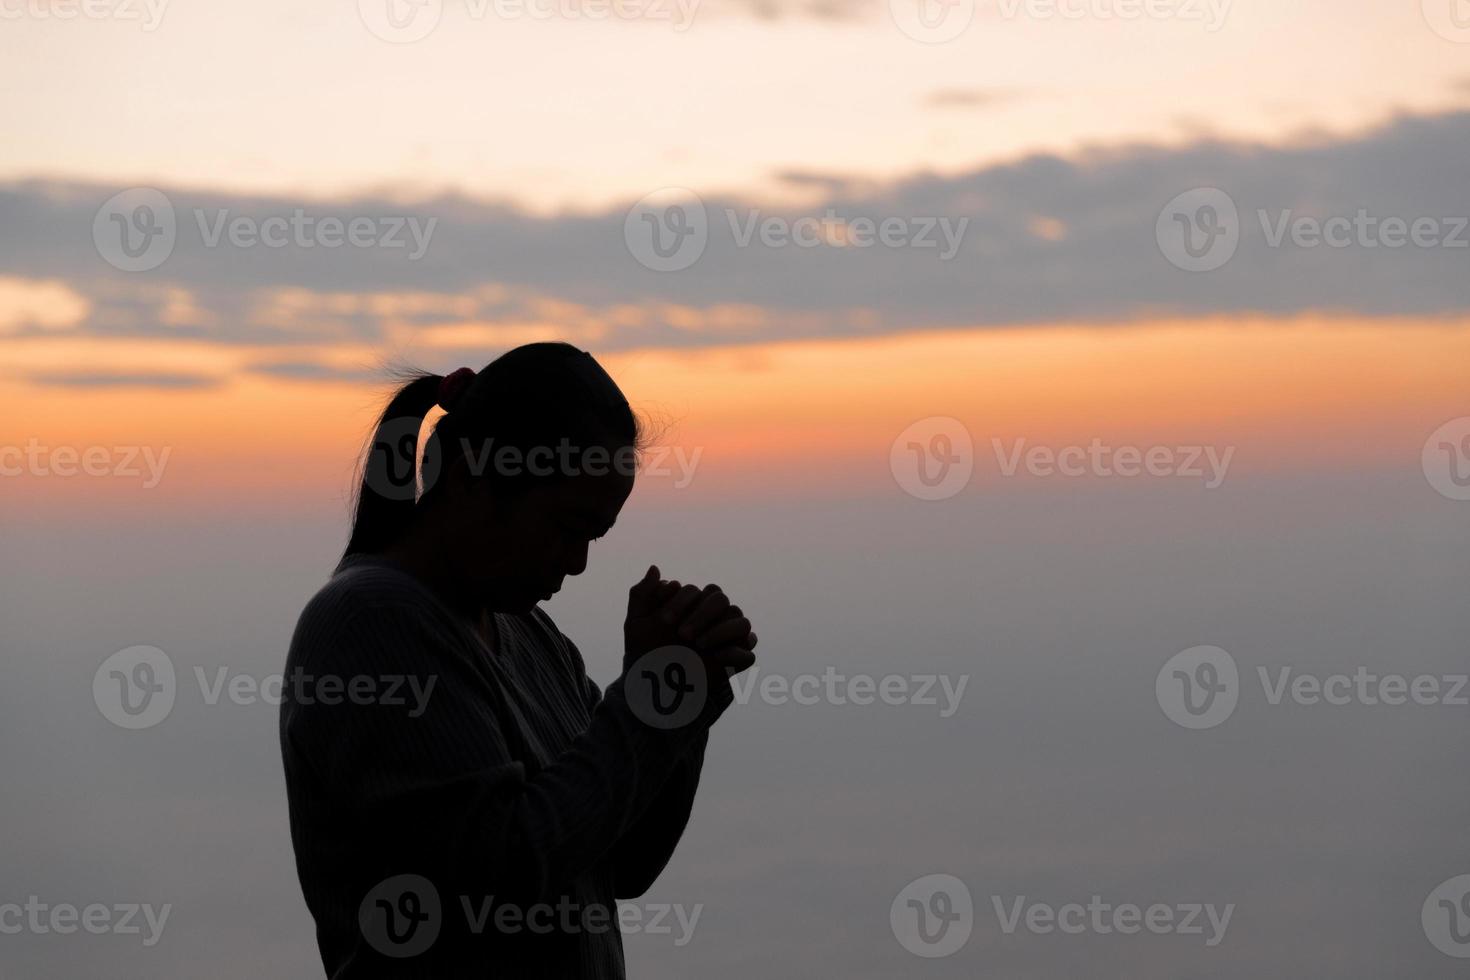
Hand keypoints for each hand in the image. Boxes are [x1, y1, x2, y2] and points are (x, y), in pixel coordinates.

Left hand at [624, 566, 757, 675]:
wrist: (651, 686)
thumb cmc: (644, 652)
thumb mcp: (636, 624)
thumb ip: (641, 593)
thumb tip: (655, 568)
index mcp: (692, 606)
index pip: (698, 590)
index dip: (682, 601)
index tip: (664, 621)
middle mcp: (712, 619)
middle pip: (722, 600)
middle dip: (702, 614)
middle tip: (683, 634)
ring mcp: (725, 640)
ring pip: (742, 622)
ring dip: (721, 631)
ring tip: (699, 645)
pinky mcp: (733, 663)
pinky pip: (748, 654)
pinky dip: (735, 654)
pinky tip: (714, 659)